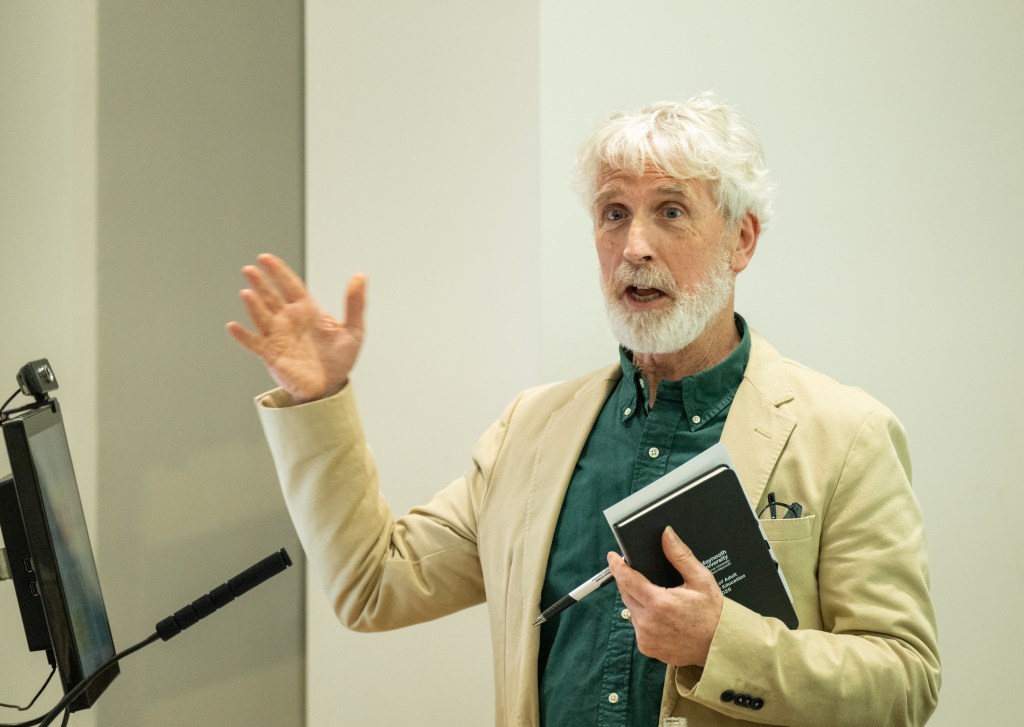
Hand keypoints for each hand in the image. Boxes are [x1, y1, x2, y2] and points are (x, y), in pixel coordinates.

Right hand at [227, 253, 365, 402]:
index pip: (290, 285)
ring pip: (261, 316)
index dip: (278, 271)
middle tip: (250, 270)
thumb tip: (360, 276)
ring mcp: (278, 336)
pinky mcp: (271, 355)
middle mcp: (288, 320)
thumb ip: (355, 303)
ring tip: (247, 293)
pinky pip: (254, 343)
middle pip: (271, 296)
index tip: (265, 258)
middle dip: (261, 283)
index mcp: (306, 310)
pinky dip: (243, 336)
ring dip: (253, 305)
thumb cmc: (340, 359)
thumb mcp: (354, 330)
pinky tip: (233, 326)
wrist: (330, 387)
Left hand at [607, 526, 723, 666]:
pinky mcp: (647, 647)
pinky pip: (637, 625)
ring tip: (652, 592)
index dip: (617, 566)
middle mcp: (648, 622)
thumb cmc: (713, 613)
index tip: (612, 556)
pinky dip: (642, 616)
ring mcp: (646, 637)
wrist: (720, 646)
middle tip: (636, 570)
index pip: (627, 579)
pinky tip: (656, 612)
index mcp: (659, 603)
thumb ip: (680, 555)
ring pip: (631, 609)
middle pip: (626, 593)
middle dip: (628, 580)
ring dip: (636, 598)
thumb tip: (666, 534)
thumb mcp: (701, 579)